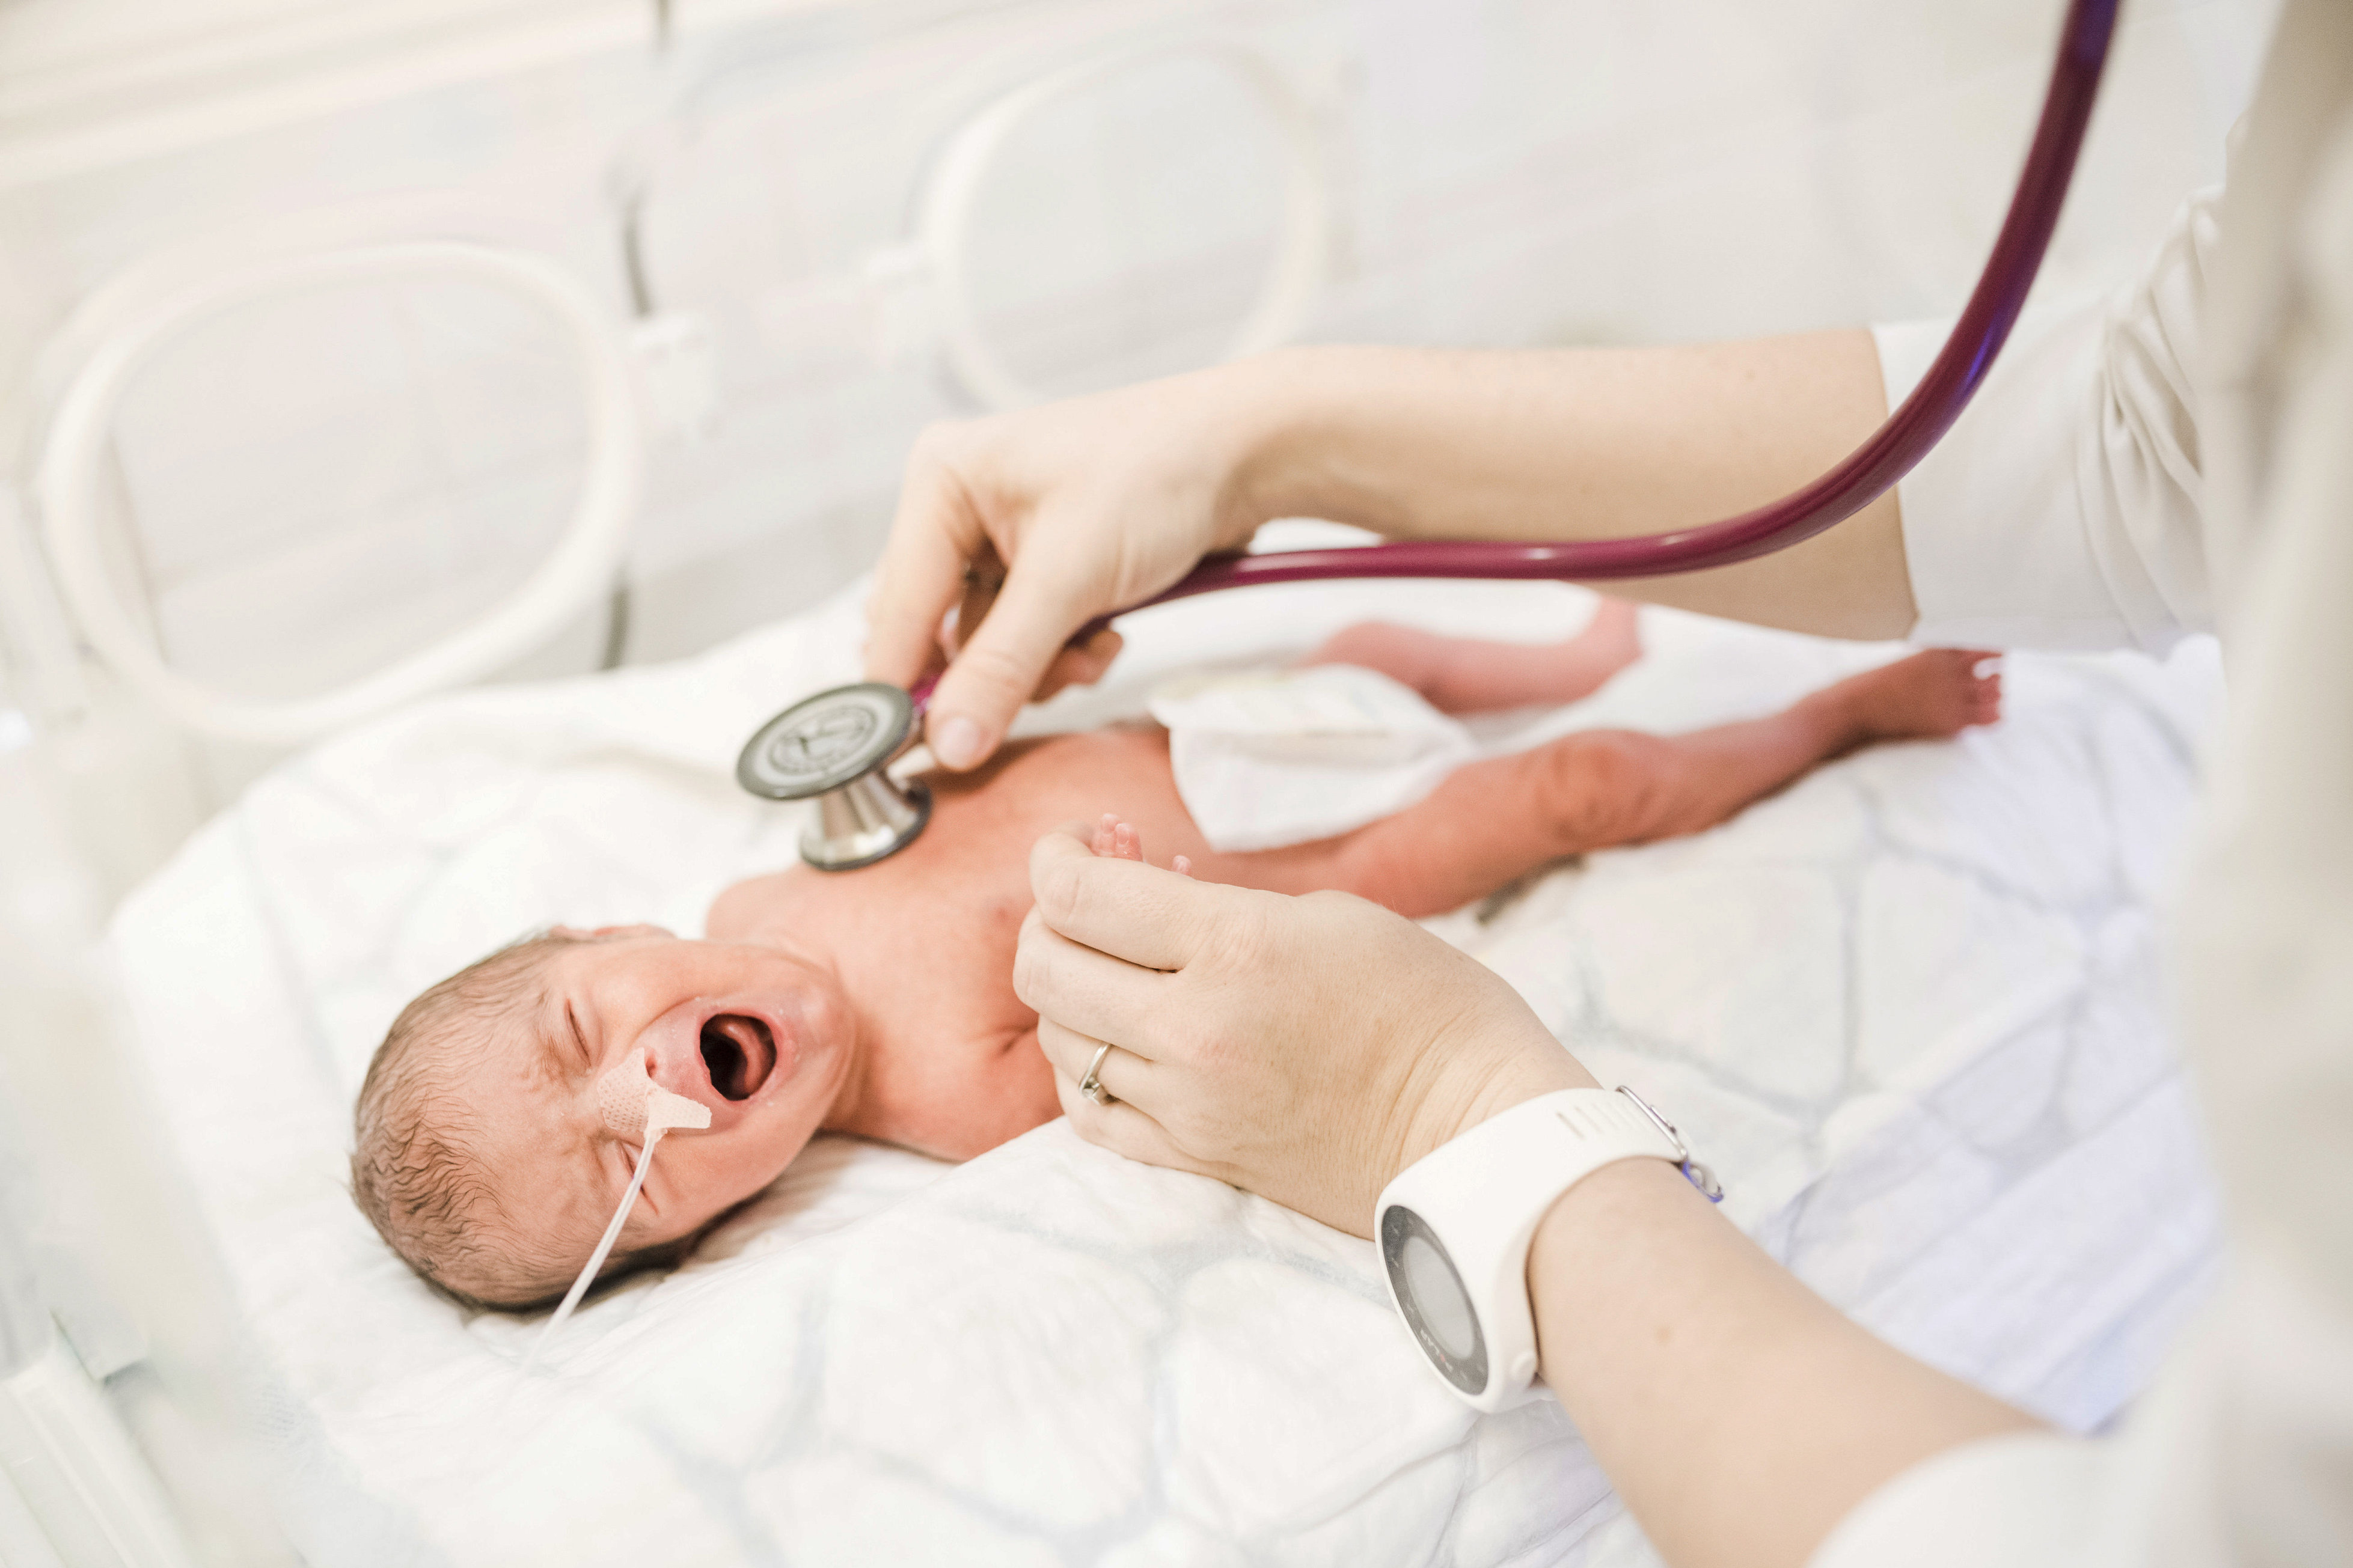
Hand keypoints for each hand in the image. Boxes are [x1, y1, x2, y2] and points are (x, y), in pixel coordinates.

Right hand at [863, 362, 1279, 768]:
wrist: (1245, 456)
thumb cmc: (1156, 474)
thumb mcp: (1070, 576)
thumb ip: (1002, 666)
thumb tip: (947, 743)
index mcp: (940, 482)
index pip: (897, 607)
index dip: (903, 684)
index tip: (914, 753)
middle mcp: (959, 510)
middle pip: (937, 634)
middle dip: (999, 670)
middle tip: (1052, 671)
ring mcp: (1002, 542)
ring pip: (987, 650)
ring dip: (1044, 667)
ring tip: (1097, 643)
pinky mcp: (1043, 570)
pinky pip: (1027, 643)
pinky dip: (1066, 654)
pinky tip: (1107, 632)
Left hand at [1013, 822, 1592, 1234]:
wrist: (1480, 1129)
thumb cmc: (1428, 1006)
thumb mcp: (1328, 915)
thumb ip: (1216, 905)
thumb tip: (1140, 893)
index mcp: (1235, 947)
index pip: (1077, 894)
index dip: (1059, 854)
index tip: (1086, 842)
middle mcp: (1195, 1029)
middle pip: (1044, 966)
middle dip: (1050, 917)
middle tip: (1093, 900)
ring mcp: (1189, 1102)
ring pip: (1058, 1040)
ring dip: (1069, 992)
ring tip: (1118, 969)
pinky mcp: (1197, 1158)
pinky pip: (1089, 1115)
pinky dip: (1084, 1070)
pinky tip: (1118, 1042)